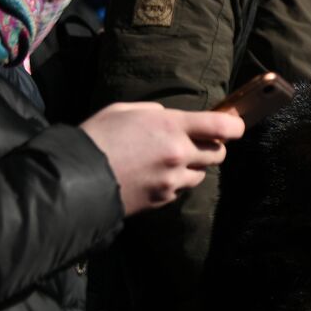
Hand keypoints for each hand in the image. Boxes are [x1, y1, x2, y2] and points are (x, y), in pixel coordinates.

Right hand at [80, 102, 244, 215]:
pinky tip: (155, 175)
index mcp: (171, 126)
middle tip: (197, 141)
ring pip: (202, 174)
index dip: (235, 126)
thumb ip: (155, 112)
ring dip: (194, 166)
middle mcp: (178, 154)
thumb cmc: (97, 137)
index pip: (221, 127)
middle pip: (219, 153)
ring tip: (171, 160)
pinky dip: (176, 182)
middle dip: (213, 146)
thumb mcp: (125, 110)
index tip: (236, 125)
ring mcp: (172, 181)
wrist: (74, 181)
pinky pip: (181, 189)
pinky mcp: (162, 200)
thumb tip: (170, 118)